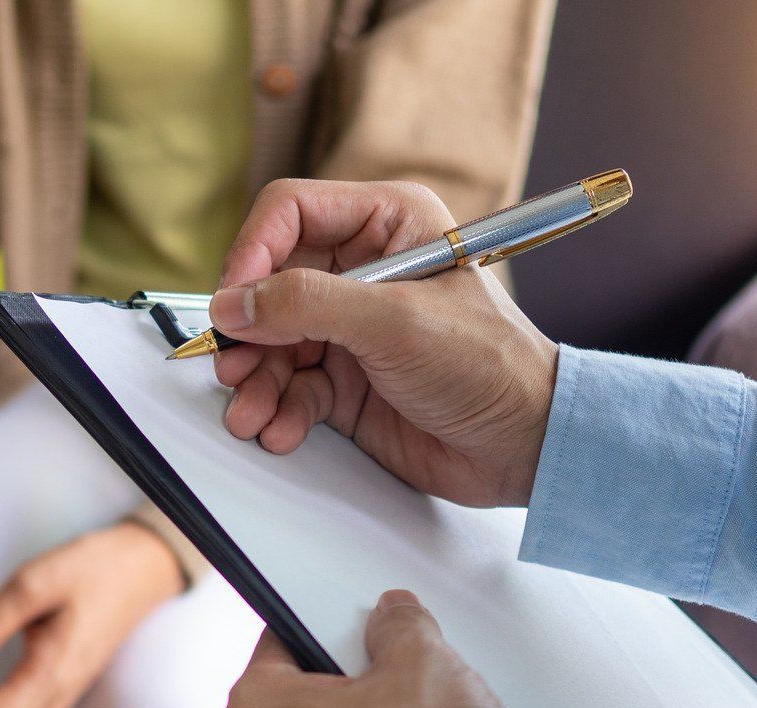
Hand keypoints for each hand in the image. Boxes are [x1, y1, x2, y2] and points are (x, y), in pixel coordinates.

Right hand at [209, 179, 559, 507]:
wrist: (523, 445)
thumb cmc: (490, 367)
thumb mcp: (395, 323)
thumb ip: (308, 305)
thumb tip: (236, 303)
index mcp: (389, 223)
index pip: (291, 213)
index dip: (253, 253)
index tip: (234, 301)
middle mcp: (365, 269)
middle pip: (270, 284)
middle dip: (248, 331)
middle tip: (234, 365)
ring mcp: (352, 328)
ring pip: (273, 342)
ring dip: (256, 381)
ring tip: (252, 412)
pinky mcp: (346, 380)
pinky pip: (291, 387)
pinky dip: (278, 409)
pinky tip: (280, 429)